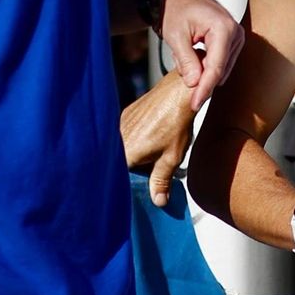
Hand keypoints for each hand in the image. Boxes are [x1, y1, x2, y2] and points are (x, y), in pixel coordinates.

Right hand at [121, 70, 193, 205]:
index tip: (133, 193)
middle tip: (146, 176)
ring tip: (150, 158)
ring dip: (132, 158)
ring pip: (120, 150)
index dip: (125, 187)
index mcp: (126, 153)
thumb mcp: (171, 157)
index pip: (117, 178)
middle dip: (131, 173)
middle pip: (117, 164)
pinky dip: (132, 143)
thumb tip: (158, 201)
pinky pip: (122, 137)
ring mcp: (118, 126)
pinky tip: (148, 143)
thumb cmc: (175, 123)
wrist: (177, 93)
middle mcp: (117, 139)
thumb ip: (161, 181)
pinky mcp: (123, 116)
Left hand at [156, 0, 244, 109]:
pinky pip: (220, 62)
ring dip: (201, 70)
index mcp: (224, 28)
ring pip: (220, 69)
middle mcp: (235, 33)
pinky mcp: (233, 42)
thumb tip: (195, 84)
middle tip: (180, 72)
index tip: (194, 104)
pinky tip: (192, 53)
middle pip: (220, 71)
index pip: (216, 68)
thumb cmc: (177, 8)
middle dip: (200, 79)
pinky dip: (204, 64)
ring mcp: (237, 38)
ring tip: (184, 53)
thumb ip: (186, 60)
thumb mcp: (176, 35)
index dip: (204, 89)